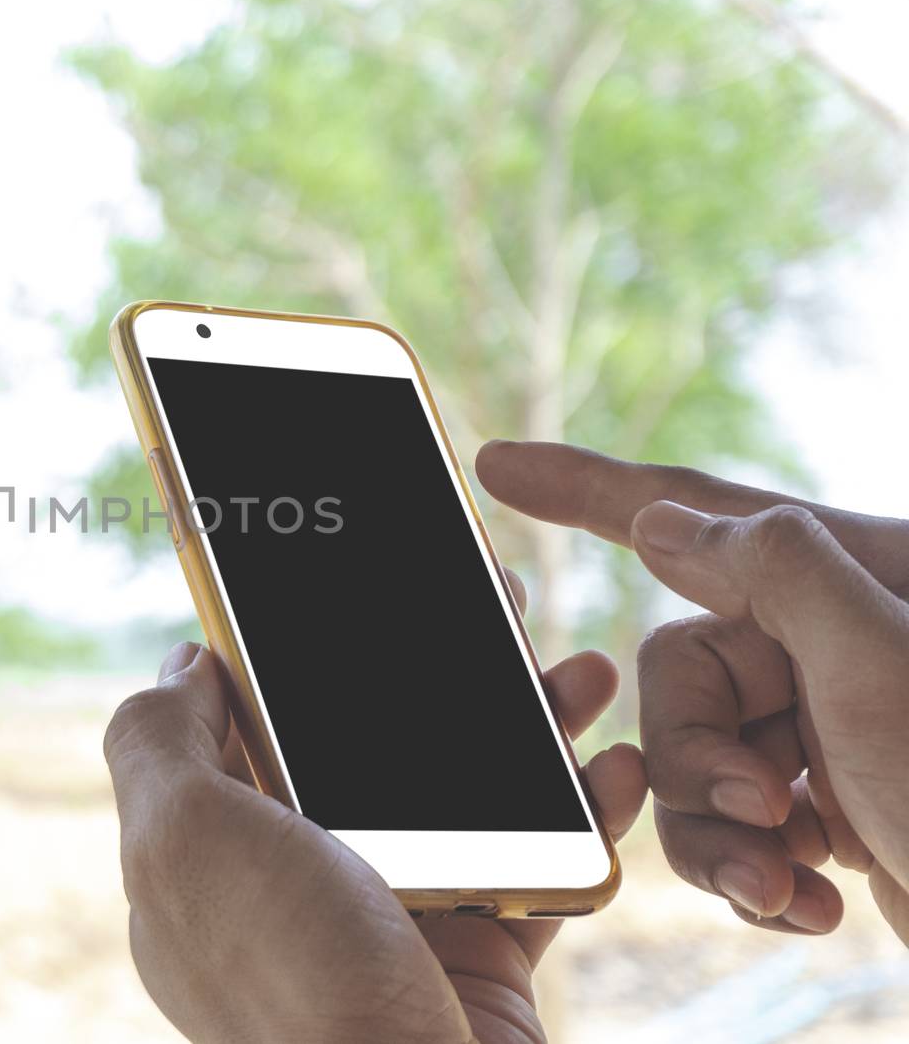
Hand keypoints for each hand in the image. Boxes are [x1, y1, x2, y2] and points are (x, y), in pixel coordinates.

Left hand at [105, 625, 644, 1042]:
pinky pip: (535, 864)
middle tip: (492, 604)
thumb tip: (180, 663)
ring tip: (582, 672)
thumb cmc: (292, 979)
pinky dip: (582, 816)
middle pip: (367, 744)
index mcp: (213, 852)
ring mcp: (388, 920)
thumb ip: (157, 741)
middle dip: (431, 670)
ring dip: (527, 725)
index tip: (352, 585)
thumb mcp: (182, 842)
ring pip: (462, 791)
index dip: (294, 649)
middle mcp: (295, 882)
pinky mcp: (475, 957)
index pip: (243, 723)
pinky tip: (616, 767)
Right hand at [477, 439, 908, 943]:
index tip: (495, 463)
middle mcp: (833, 642)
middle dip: (698, 757)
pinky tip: (816, 904)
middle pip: (682, 673)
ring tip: (787, 889)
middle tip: (761, 813)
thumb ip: (770, 571)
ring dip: (721, 837)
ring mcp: (829, 728)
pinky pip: (732, 826)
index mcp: (851, 576)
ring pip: (694, 762)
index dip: (583, 485)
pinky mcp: (829, 806)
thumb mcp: (881, 663)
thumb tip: (662, 525)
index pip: (696, 511)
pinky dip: (754, 873)